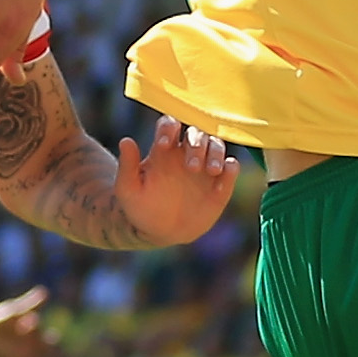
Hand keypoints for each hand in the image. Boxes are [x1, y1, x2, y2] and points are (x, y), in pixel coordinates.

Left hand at [117, 117, 238, 246]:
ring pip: (217, 145)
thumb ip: (127, 166)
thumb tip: (125, 141)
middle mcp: (186, 151)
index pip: (170, 124)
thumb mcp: (127, 190)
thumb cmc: (140, 208)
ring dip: (216, 153)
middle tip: (191, 167)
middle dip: (196, 144)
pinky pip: (231, 169)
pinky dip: (231, 168)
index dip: (169, 128)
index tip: (163, 144)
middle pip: (197, 132)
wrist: (159, 232)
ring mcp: (205, 166)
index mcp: (164, 148)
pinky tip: (226, 173)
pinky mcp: (220, 184)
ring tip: (212, 171)